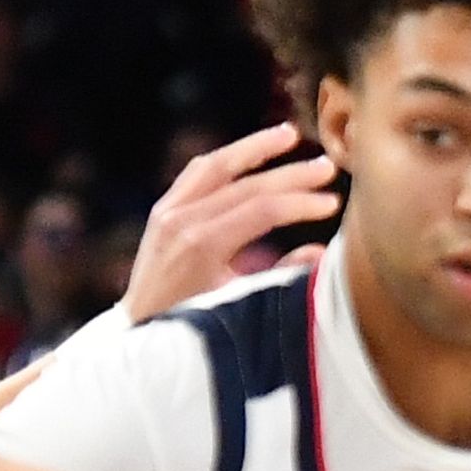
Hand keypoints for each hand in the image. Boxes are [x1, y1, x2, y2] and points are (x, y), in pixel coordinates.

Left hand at [125, 123, 338, 321]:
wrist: (139, 336)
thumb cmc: (192, 328)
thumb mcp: (238, 307)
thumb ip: (278, 278)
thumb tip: (320, 252)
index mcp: (201, 245)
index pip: (263, 209)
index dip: (301, 203)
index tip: (332, 204)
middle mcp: (182, 221)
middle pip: (247, 184)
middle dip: (292, 175)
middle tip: (327, 167)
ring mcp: (167, 213)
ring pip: (216, 166)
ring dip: (255, 149)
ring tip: (289, 135)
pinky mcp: (161, 213)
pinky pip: (196, 175)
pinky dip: (226, 162)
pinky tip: (249, 154)